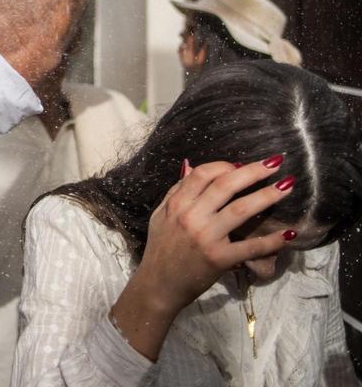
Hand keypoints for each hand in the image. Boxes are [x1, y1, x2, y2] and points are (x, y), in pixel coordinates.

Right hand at [135, 157, 295, 314]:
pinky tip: (289, 233)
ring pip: (241, 210)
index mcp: (178, 204)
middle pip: (226, 185)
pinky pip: (250, 247)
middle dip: (254, 171)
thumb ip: (176, 190)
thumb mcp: (160, 215)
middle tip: (275, 163)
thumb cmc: (160, 248)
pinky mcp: (220, 259)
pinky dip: (272, 240)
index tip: (242, 164)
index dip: (225, 165)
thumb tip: (190, 165)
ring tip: (287, 186)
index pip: (204, 174)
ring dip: (267, 196)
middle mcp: (192, 217)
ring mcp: (207, 237)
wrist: (158, 285)